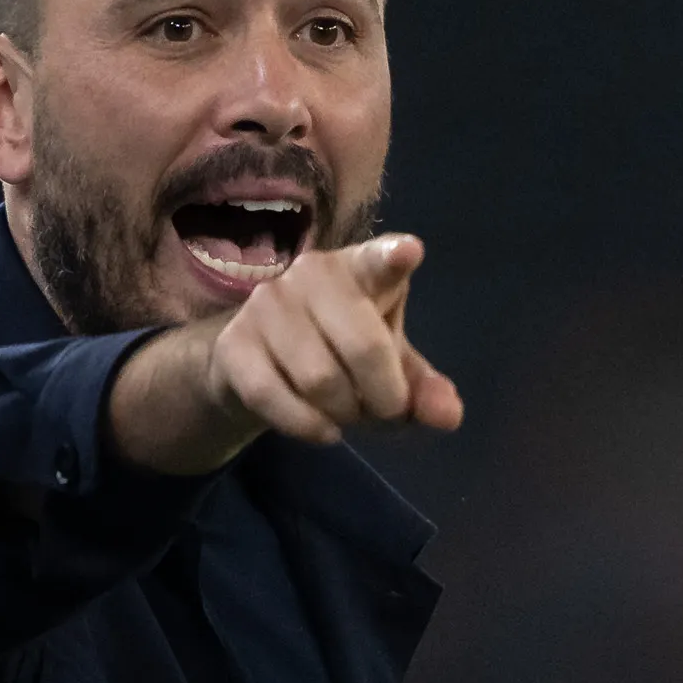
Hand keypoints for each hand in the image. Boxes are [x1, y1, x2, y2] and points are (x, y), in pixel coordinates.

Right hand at [106, 234, 462, 475]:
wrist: (257, 365)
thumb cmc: (340, 351)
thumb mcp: (391, 366)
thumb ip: (422, 387)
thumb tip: (448, 417)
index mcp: (362, 268)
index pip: (379, 259)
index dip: (393, 257)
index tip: (409, 253)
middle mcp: (312, 274)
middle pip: (364, 349)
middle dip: (385, 399)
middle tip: (384, 413)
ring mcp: (267, 304)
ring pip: (321, 381)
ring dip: (346, 415)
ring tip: (348, 415)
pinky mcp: (233, 342)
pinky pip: (274, 397)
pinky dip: (307, 426)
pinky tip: (322, 429)